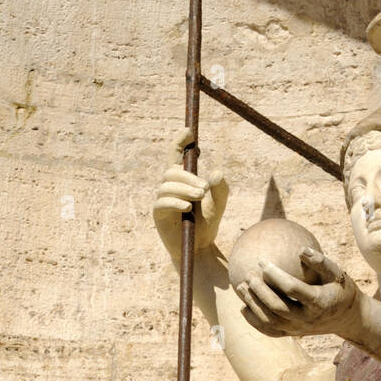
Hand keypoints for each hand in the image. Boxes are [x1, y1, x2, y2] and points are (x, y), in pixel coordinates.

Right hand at [153, 128, 228, 263]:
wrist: (200, 249)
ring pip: (166, 185)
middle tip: (206, 188)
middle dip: (189, 176)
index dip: (179, 141)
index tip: (189, 131)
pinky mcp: (158, 215)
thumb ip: (221, 188)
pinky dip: (175, 202)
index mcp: (182, 180)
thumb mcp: (219, 204)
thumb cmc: (207, 224)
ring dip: (184, 188)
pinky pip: (161, 203)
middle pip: (171, 171)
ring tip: (200, 196)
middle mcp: (169, 187)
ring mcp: (162, 201)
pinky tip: (187, 207)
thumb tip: (216, 173)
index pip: (175, 155)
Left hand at [235, 249, 360, 338]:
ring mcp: (298, 330)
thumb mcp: (338, 273)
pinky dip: (254, 321)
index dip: (275, 275)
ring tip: (240, 287)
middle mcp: (307, 319)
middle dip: (259, 291)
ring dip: (253, 305)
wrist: (347, 319)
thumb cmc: (340, 290)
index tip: (262, 261)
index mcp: (319, 303)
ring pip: (270, 322)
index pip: (292, 289)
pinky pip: (270, 331)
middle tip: (248, 275)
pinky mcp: (292, 334)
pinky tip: (244, 307)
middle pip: (277, 307)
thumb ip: (321, 262)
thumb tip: (301, 249)